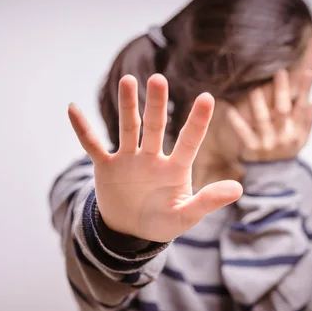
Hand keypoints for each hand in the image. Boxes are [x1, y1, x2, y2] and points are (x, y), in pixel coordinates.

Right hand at [67, 74, 242, 242]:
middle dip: (156, 104)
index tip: (207, 98)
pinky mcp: (106, 167)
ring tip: (127, 80)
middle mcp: (152, 157)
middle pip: (155, 126)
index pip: (189, 141)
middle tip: (158, 79)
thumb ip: (207, 202)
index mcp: (175, 168)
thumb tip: (238, 189)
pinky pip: (92, 145)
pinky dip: (82, 129)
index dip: (197, 121)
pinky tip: (73, 108)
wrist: (130, 232)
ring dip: (126, 106)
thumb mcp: (185, 216)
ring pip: (128, 128)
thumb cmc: (161, 222)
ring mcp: (128, 159)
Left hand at [227, 69, 311, 161]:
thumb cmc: (287, 151)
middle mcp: (284, 136)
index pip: (303, 107)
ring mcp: (267, 143)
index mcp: (297, 132)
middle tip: (279, 72)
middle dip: (282, 91)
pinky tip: (230, 109)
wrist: (274, 176)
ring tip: (255, 88)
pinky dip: (237, 122)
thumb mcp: (302, 139)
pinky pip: (244, 133)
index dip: (305, 90)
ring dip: (259, 103)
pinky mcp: (252, 148)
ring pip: (263, 120)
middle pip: (283, 111)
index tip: (306, 72)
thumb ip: (309, 120)